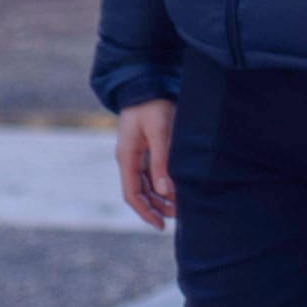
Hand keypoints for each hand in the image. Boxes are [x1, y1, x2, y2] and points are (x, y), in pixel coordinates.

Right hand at [115, 100, 175, 228]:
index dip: (145, 212)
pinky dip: (163, 182)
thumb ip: (162, 161)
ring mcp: (137, 153)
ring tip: (180, 205)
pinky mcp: (146, 147)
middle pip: (140, 192)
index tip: (160, 225)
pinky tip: (176, 187)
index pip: (132, 194)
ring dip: (161, 196)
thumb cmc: (153, 105)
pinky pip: (152, 172)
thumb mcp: (159, 132)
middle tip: (178, 216)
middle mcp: (129, 159)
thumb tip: (165, 191)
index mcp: (127, 158)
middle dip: (157, 207)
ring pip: (147, 184)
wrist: (147, 82)